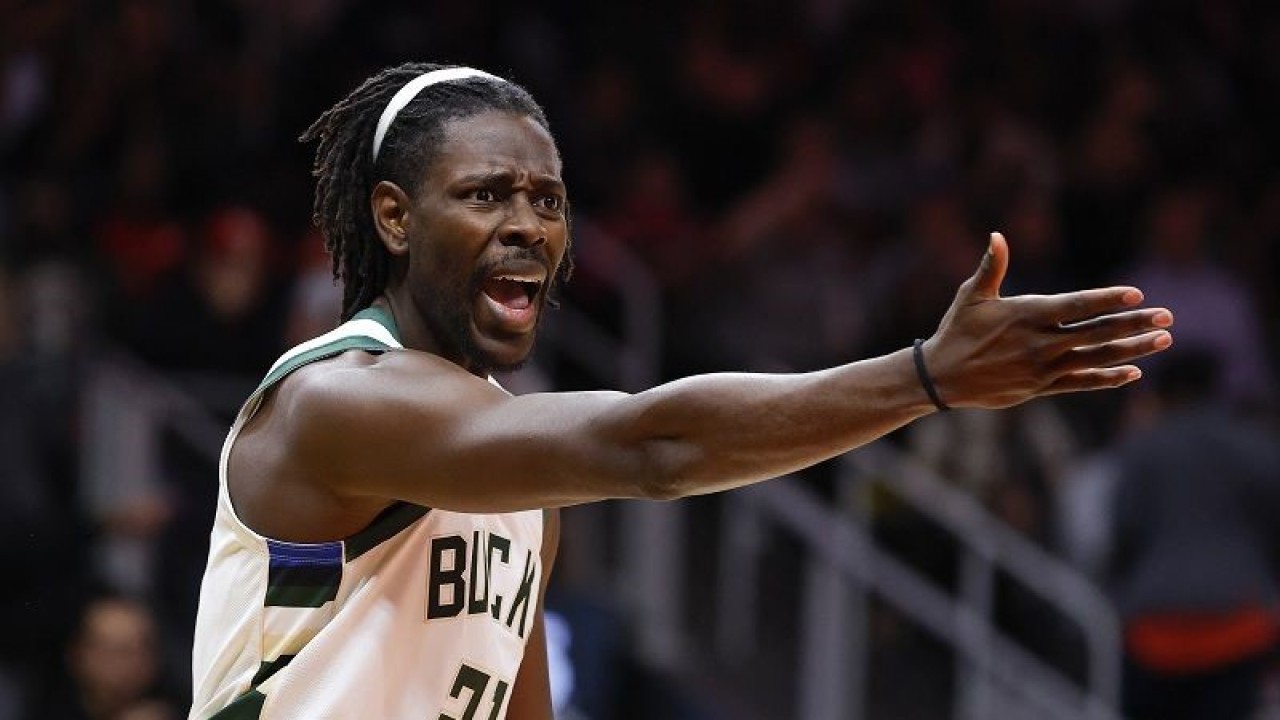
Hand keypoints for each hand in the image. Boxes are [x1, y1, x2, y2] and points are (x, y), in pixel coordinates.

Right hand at [921, 232, 1172, 408]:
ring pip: (1097, 358)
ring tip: (1163, 340)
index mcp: (1026, 315)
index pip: (1076, 306)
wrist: (940, 378)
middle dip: (1135, 324)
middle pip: (1096, 332)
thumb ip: (991, 266)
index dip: (1107, 300)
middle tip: (1168, 316)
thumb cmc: (956, 330)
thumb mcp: (972, 295)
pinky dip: (1108, 378)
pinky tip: (1134, 371)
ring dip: (1133, 349)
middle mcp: (1039, 343)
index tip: (1137, 294)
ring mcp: (1043, 368)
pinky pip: (1082, 383)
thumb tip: (997, 235)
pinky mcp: (1041, 388)